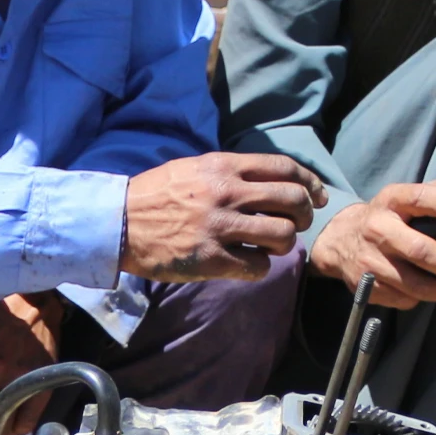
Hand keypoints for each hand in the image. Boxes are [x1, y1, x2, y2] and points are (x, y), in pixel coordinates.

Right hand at [120, 152, 324, 280]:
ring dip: (284, 244)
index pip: (285, 168)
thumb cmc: (156, 195)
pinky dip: (260, 267)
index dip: (310, 182)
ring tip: (269, 246)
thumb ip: (232, 172)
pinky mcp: (210, 259)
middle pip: (293, 200)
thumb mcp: (194, 168)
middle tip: (296, 224)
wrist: (118, 223)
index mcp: (224, 167)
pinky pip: (258, 266)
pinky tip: (247, 263)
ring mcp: (219, 227)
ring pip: (283, 236)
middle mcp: (226, 194)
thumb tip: (272, 182)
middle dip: (304, 215)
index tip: (317, 196)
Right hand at [310, 174, 435, 307]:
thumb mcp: (411, 195)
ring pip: (413, 283)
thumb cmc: (391, 216)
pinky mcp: (364, 285)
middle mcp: (377, 228)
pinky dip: (424, 299)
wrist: (341, 239)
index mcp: (391, 200)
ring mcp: (369, 259)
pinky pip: (402, 298)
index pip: (420, 198)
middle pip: (419, 250)